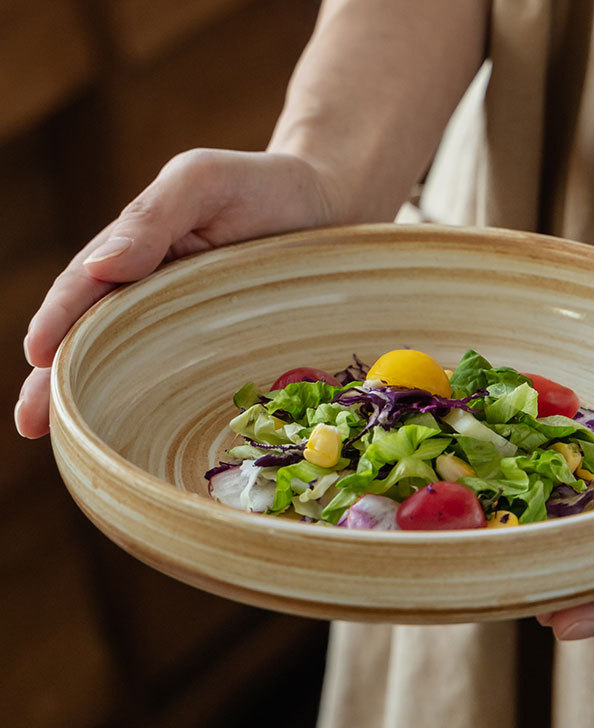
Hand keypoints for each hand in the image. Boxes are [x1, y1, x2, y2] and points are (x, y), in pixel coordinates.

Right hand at [15, 149, 339, 438]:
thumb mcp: (203, 181)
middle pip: (94, 335)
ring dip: (97, 398)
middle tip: (28, 423)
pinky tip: (141, 432)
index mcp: (135, 248)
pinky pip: (182, 374)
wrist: (325, 206)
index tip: (36, 357)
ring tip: (69, 440)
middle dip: (57, 377)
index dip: (57, 321)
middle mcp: (152, 289)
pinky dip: (157, 402)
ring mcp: (184, 320)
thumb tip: (97, 267)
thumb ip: (151, 216)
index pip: (85, 288)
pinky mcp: (221, 343)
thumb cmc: (263, 186)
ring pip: (131, 361)